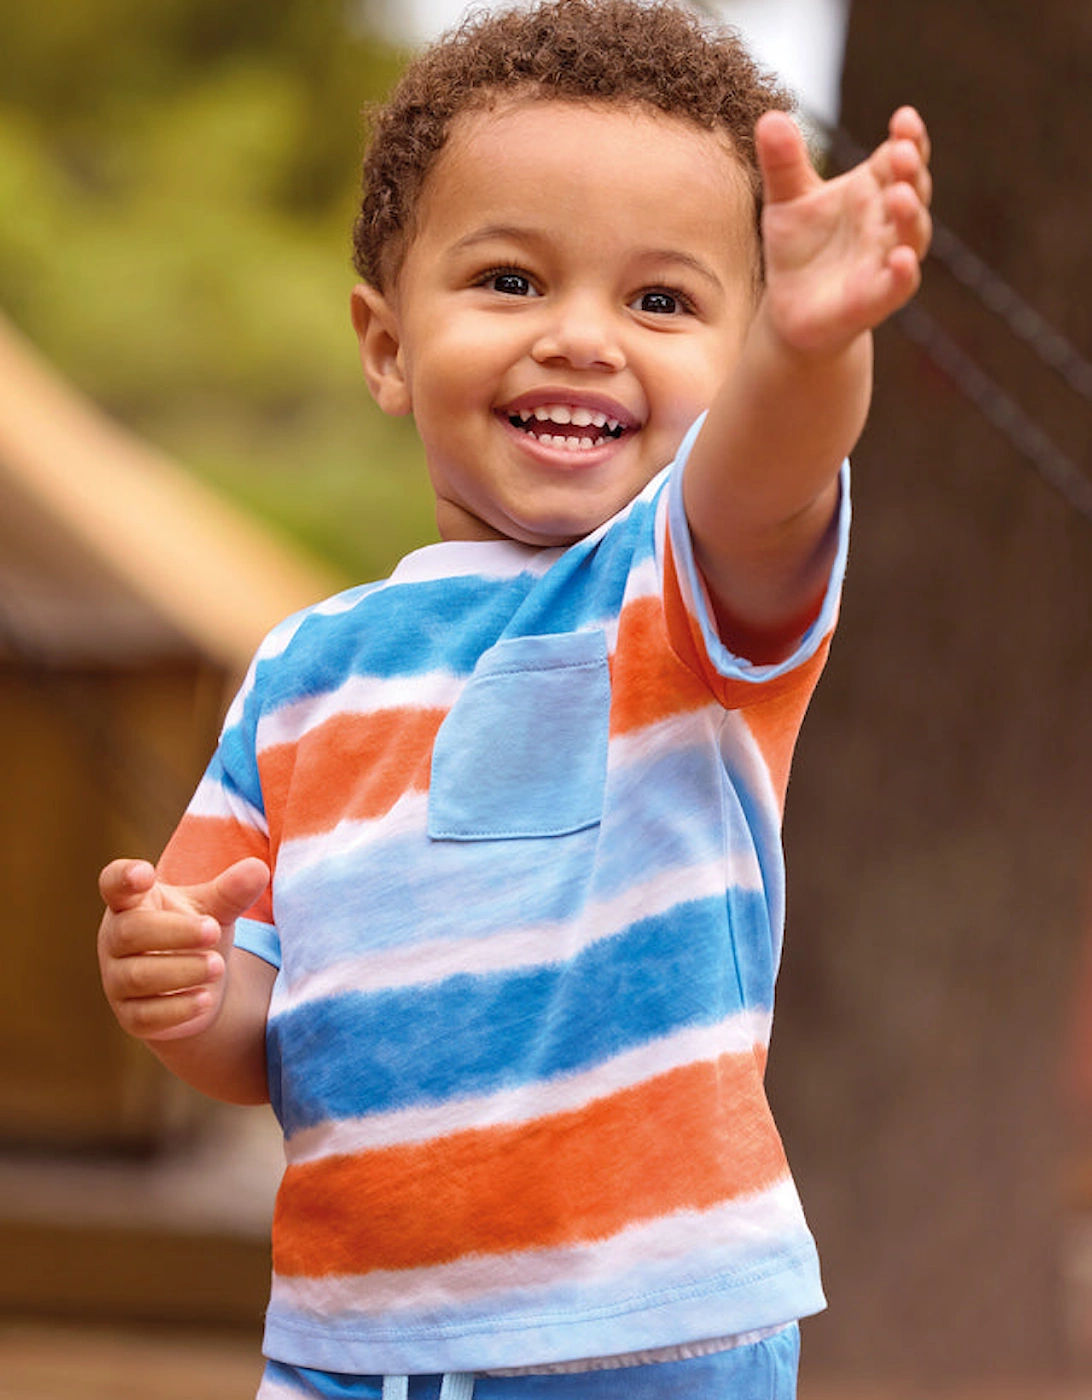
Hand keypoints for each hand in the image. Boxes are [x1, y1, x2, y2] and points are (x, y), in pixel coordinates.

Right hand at [98, 856, 269, 1042]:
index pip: (114, 883)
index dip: (124, 877)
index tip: (144, 873)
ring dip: (182, 970)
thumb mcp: (214, 909)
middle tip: (214, 930)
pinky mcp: (131, 1016)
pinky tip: (205, 999)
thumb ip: (231, 891)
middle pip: (130, 932)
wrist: (193, 985)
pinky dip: (178, 1008)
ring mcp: (118, 979)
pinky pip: (146, 1015)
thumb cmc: (195, 933)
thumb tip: (258, 870)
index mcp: (132, 903)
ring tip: (218, 965)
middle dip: (175, 931)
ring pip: (138, 976)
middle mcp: (115, 939)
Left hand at [757, 105, 932, 355]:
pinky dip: (903, 273)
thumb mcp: (785, 201)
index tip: (904, 118)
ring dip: (911, 216)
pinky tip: (901, 260)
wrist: (790, 311)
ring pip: (912, 235)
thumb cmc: (797, 249)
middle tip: (902, 150)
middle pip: (912, 189)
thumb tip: (769, 117)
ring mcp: (886, 260)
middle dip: (911, 171)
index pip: (899, 156)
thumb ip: (782, 162)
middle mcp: (887, 221)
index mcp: (872, 189)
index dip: (908, 138)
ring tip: (900, 196)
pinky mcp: (877, 298)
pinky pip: (899, 284)